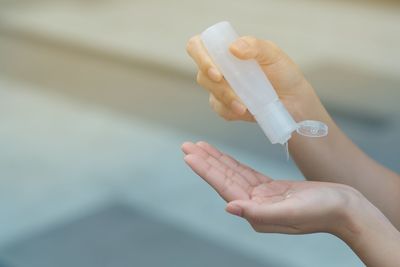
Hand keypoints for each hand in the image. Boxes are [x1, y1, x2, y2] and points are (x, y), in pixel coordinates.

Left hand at [181, 141, 357, 234]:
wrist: (345, 209)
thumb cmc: (323, 211)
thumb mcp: (292, 213)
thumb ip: (259, 213)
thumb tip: (230, 207)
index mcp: (256, 213)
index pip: (224, 187)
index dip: (206, 170)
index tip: (189, 155)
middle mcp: (254, 206)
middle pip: (223, 178)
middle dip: (205, 161)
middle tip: (186, 145)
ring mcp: (261, 196)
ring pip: (232, 173)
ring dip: (215, 159)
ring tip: (198, 146)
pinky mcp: (270, 188)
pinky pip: (245, 172)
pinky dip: (232, 163)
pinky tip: (221, 157)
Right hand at [186, 35, 315, 120]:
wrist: (294, 100)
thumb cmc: (283, 73)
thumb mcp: (273, 55)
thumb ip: (255, 46)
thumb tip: (233, 47)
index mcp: (226, 49)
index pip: (198, 46)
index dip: (200, 57)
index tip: (217, 72)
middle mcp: (219, 67)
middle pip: (202, 75)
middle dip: (219, 87)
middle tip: (237, 95)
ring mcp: (220, 87)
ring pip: (211, 94)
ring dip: (227, 100)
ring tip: (246, 107)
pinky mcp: (225, 105)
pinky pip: (219, 109)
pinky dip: (231, 111)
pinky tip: (245, 111)